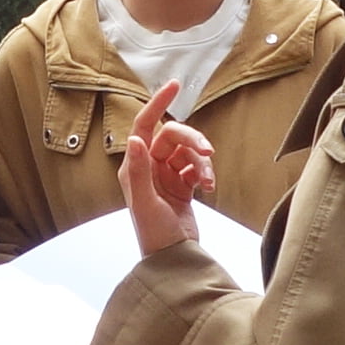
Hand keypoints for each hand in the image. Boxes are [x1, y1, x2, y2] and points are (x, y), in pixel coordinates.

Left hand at [119, 91, 218, 257]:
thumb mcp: (146, 202)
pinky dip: (205, 173)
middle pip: (174, 137)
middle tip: (209, 152)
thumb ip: (141, 171)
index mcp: (135, 167)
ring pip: (189, 152)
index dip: (158, 103)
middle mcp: (149, 167)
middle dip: (193, 141)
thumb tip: (135, 139)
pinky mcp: (183, 186)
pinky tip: (209, 186)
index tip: (175, 85)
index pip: (145, 125)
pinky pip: (197, 167)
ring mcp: (167, 176)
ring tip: (208, 181)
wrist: (172, 259)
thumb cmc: (154, 234)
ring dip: (202, 162)